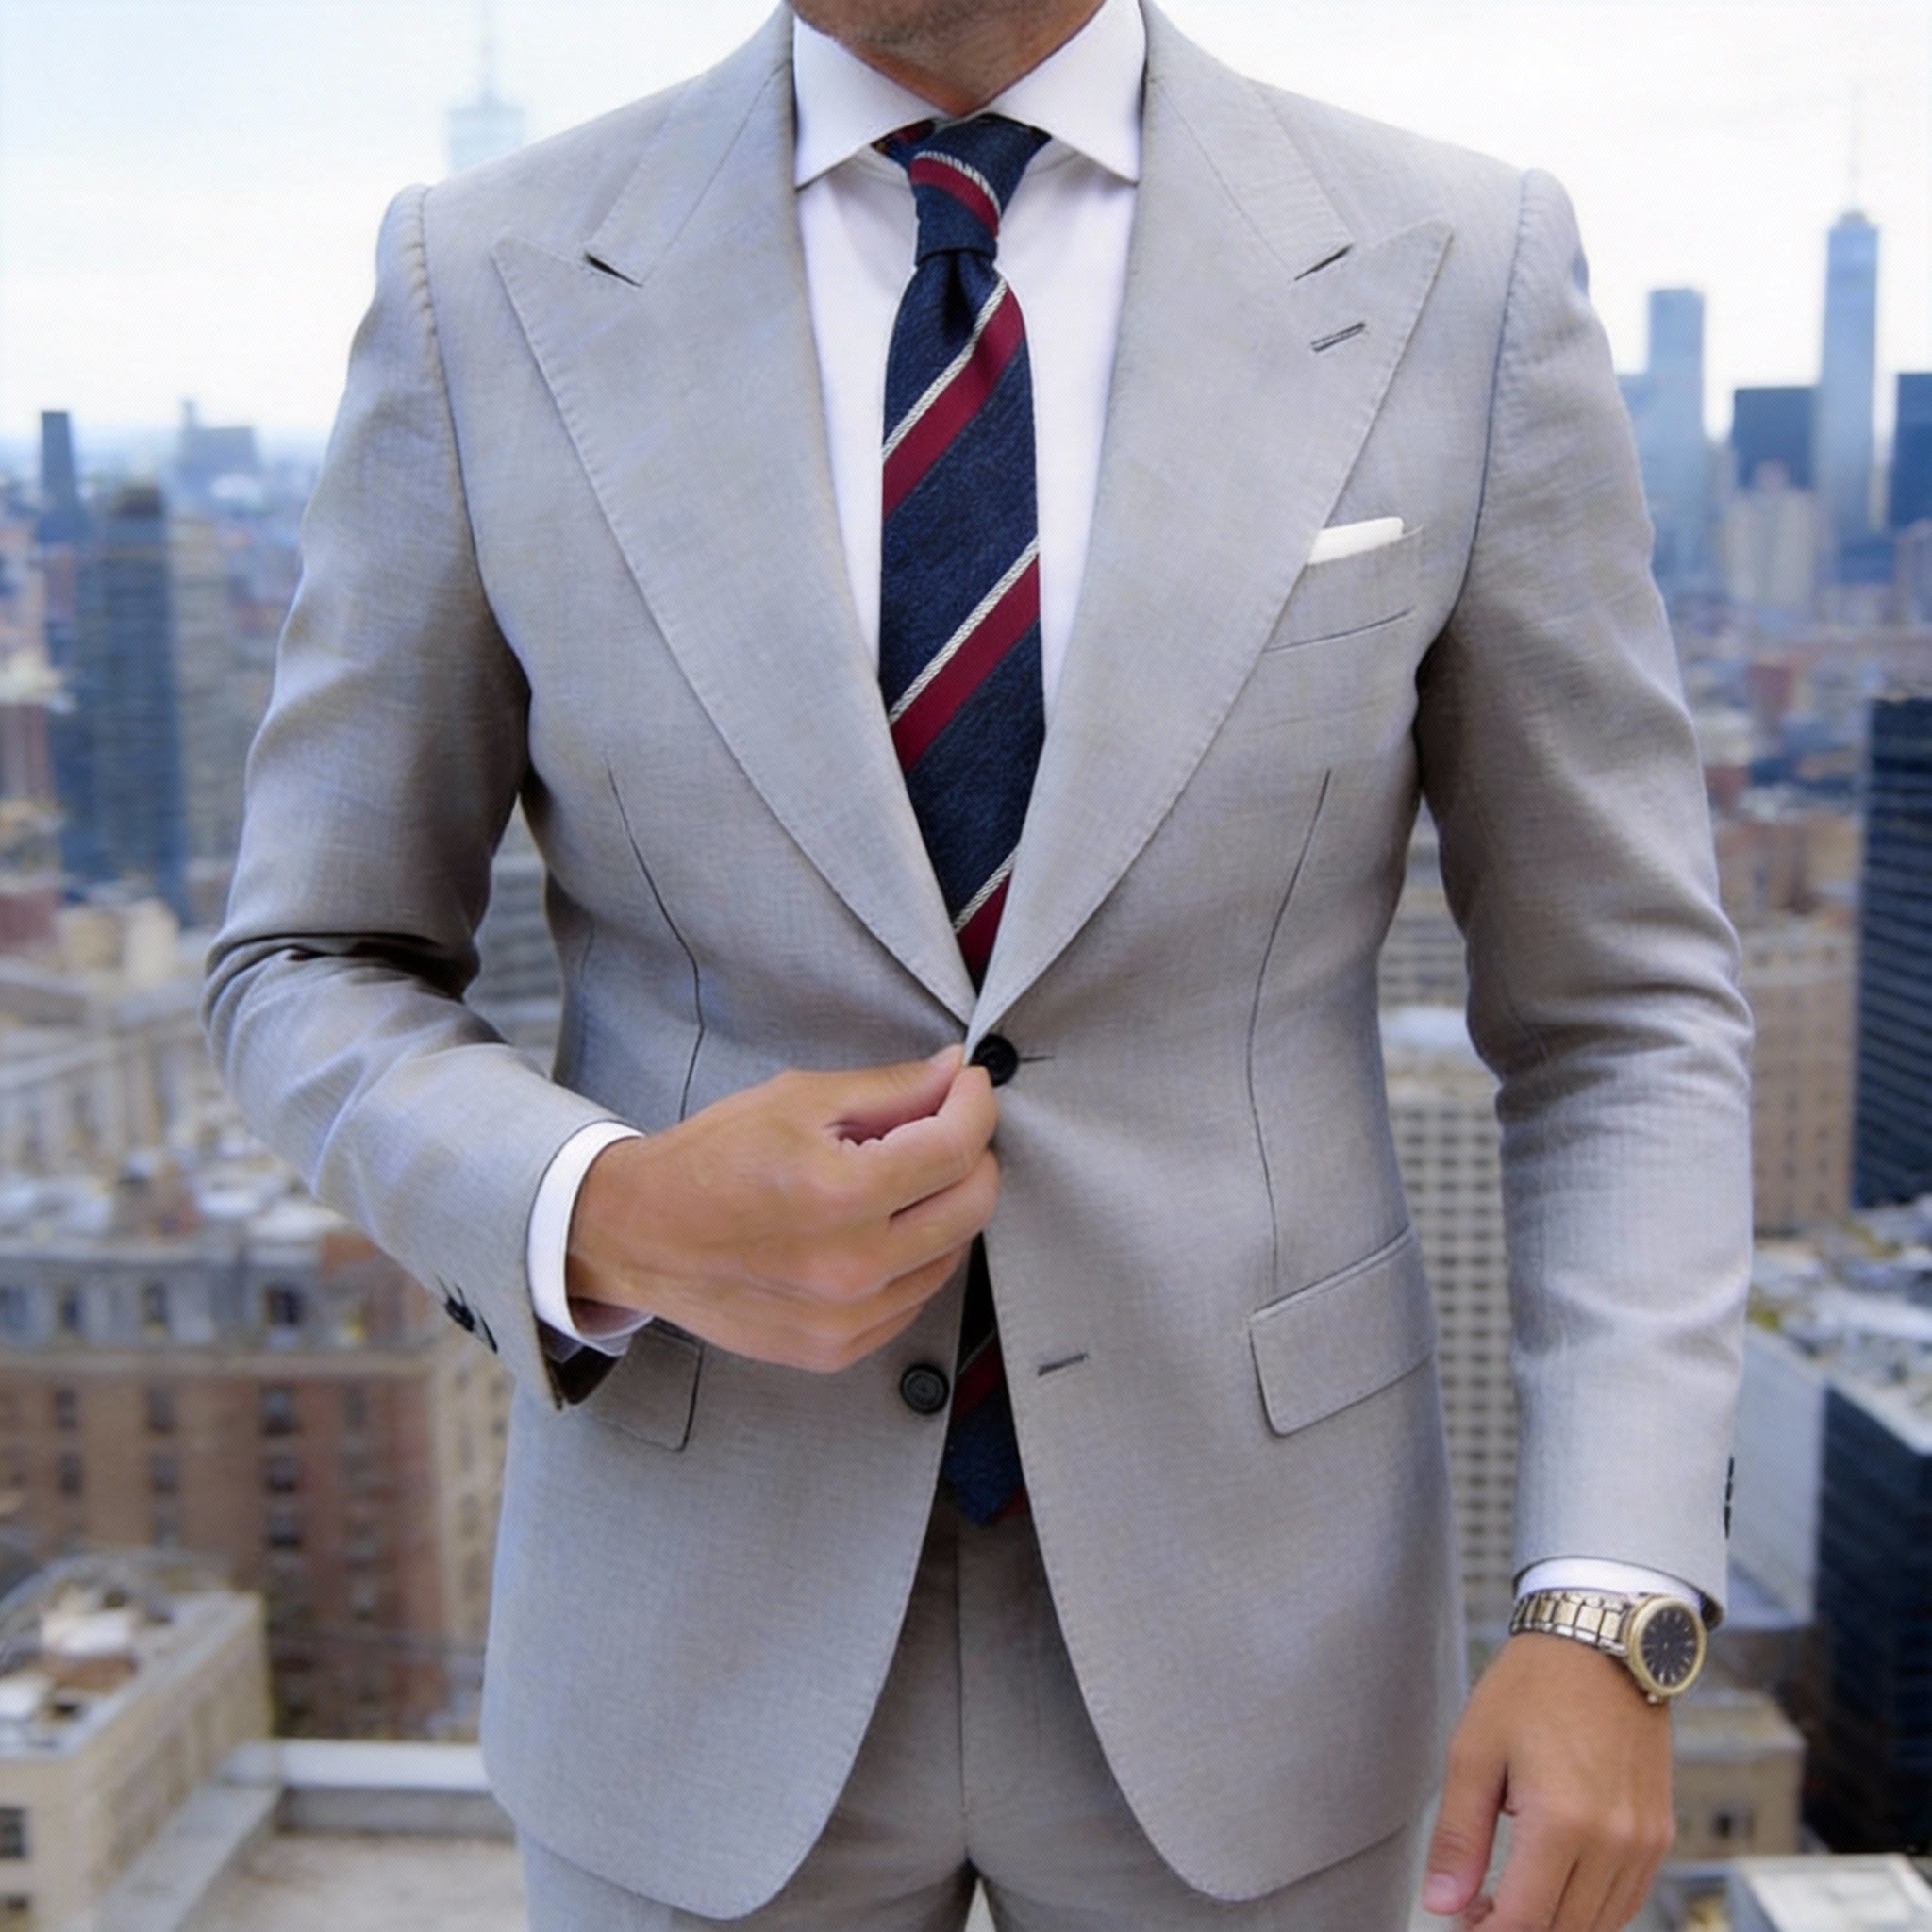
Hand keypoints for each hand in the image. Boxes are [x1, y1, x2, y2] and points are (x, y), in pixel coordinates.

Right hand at [563, 1047, 999, 1371]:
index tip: (970, 1085)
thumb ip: (889, 1089)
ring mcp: (847, 1319)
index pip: (956, 1148)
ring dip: (946, 1206)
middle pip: (972, 1205)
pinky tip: (880, 1227)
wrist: (641, 1236)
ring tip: (902, 1177)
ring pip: (952, 1254)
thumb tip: (956, 1073)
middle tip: (944, 1124)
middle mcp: (852, 1267)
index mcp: (841, 1194)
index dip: (975, 1105)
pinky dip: (915, 1256)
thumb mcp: (797, 1100)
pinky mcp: (837, 1350)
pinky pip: (914, 1297)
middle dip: (972, 1153)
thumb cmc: (712, 1159)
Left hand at [1423, 1634, 1674, 1931]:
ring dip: (1554, 1925)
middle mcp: (1613, 1841)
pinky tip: (1554, 1885)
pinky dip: (1590, 1909)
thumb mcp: (1474, 1751)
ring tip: (1508, 1898)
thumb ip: (1458, 1836)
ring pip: (1600, 1924)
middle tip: (1476, 1908)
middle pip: (1564, 1931)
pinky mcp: (1659, 1832)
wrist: (1601, 1642)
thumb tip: (1442, 1902)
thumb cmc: (1533, 1686)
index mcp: (1563, 1822)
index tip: (1459, 1921)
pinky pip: (1627, 1899)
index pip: (1525, 1923)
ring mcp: (1644, 1840)